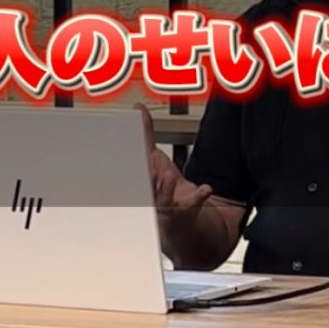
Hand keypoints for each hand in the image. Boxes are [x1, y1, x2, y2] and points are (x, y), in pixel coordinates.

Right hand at [135, 103, 211, 229]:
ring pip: (163, 199)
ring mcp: (168, 205)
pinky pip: (192, 204)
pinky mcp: (186, 210)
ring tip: (167, 176)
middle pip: (144, 188)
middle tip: (142, 169)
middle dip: (143, 179)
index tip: (123, 153)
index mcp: (141, 180)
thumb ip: (145, 133)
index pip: (132, 169)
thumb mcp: (151, 157)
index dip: (127, 162)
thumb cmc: (161, 188)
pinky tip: (205, 189)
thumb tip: (138, 108)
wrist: (178, 219)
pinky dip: (200, 196)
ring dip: (165, 188)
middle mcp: (149, 196)